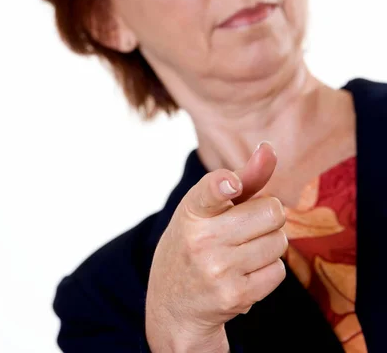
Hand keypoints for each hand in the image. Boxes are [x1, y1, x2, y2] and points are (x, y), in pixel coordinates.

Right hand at [145, 142, 286, 350]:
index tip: (230, 184)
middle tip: (248, 226)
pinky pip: (278, 271)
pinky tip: (245, 273)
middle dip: (268, 217)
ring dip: (270, 244)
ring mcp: (218, 270)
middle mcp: (202, 239)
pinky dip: (268, 270)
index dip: (223, 185)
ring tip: (243, 252)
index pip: (210, 190)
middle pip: (272, 212)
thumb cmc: (196, 243)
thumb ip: (244, 177)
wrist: (173, 305)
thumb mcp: (207, 208)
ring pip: (279, 242)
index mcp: (193, 210)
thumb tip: (269, 147)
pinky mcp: (235, 296)